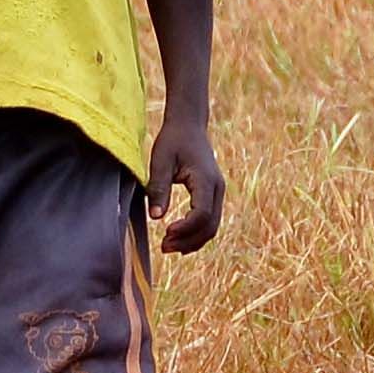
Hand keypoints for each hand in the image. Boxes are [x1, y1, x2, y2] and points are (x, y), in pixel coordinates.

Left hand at [147, 112, 227, 254]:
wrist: (189, 125)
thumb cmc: (173, 140)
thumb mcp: (161, 161)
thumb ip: (159, 188)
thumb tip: (156, 217)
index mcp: (206, 179)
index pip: (201, 214)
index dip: (185, 228)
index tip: (165, 232)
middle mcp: (217, 188)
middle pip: (210, 225)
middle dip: (188, 241)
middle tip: (164, 247)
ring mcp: (217, 192)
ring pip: (212, 226)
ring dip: (193, 240)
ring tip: (168, 246)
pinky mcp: (213, 194)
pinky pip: (210, 220)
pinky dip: (196, 233)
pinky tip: (178, 238)